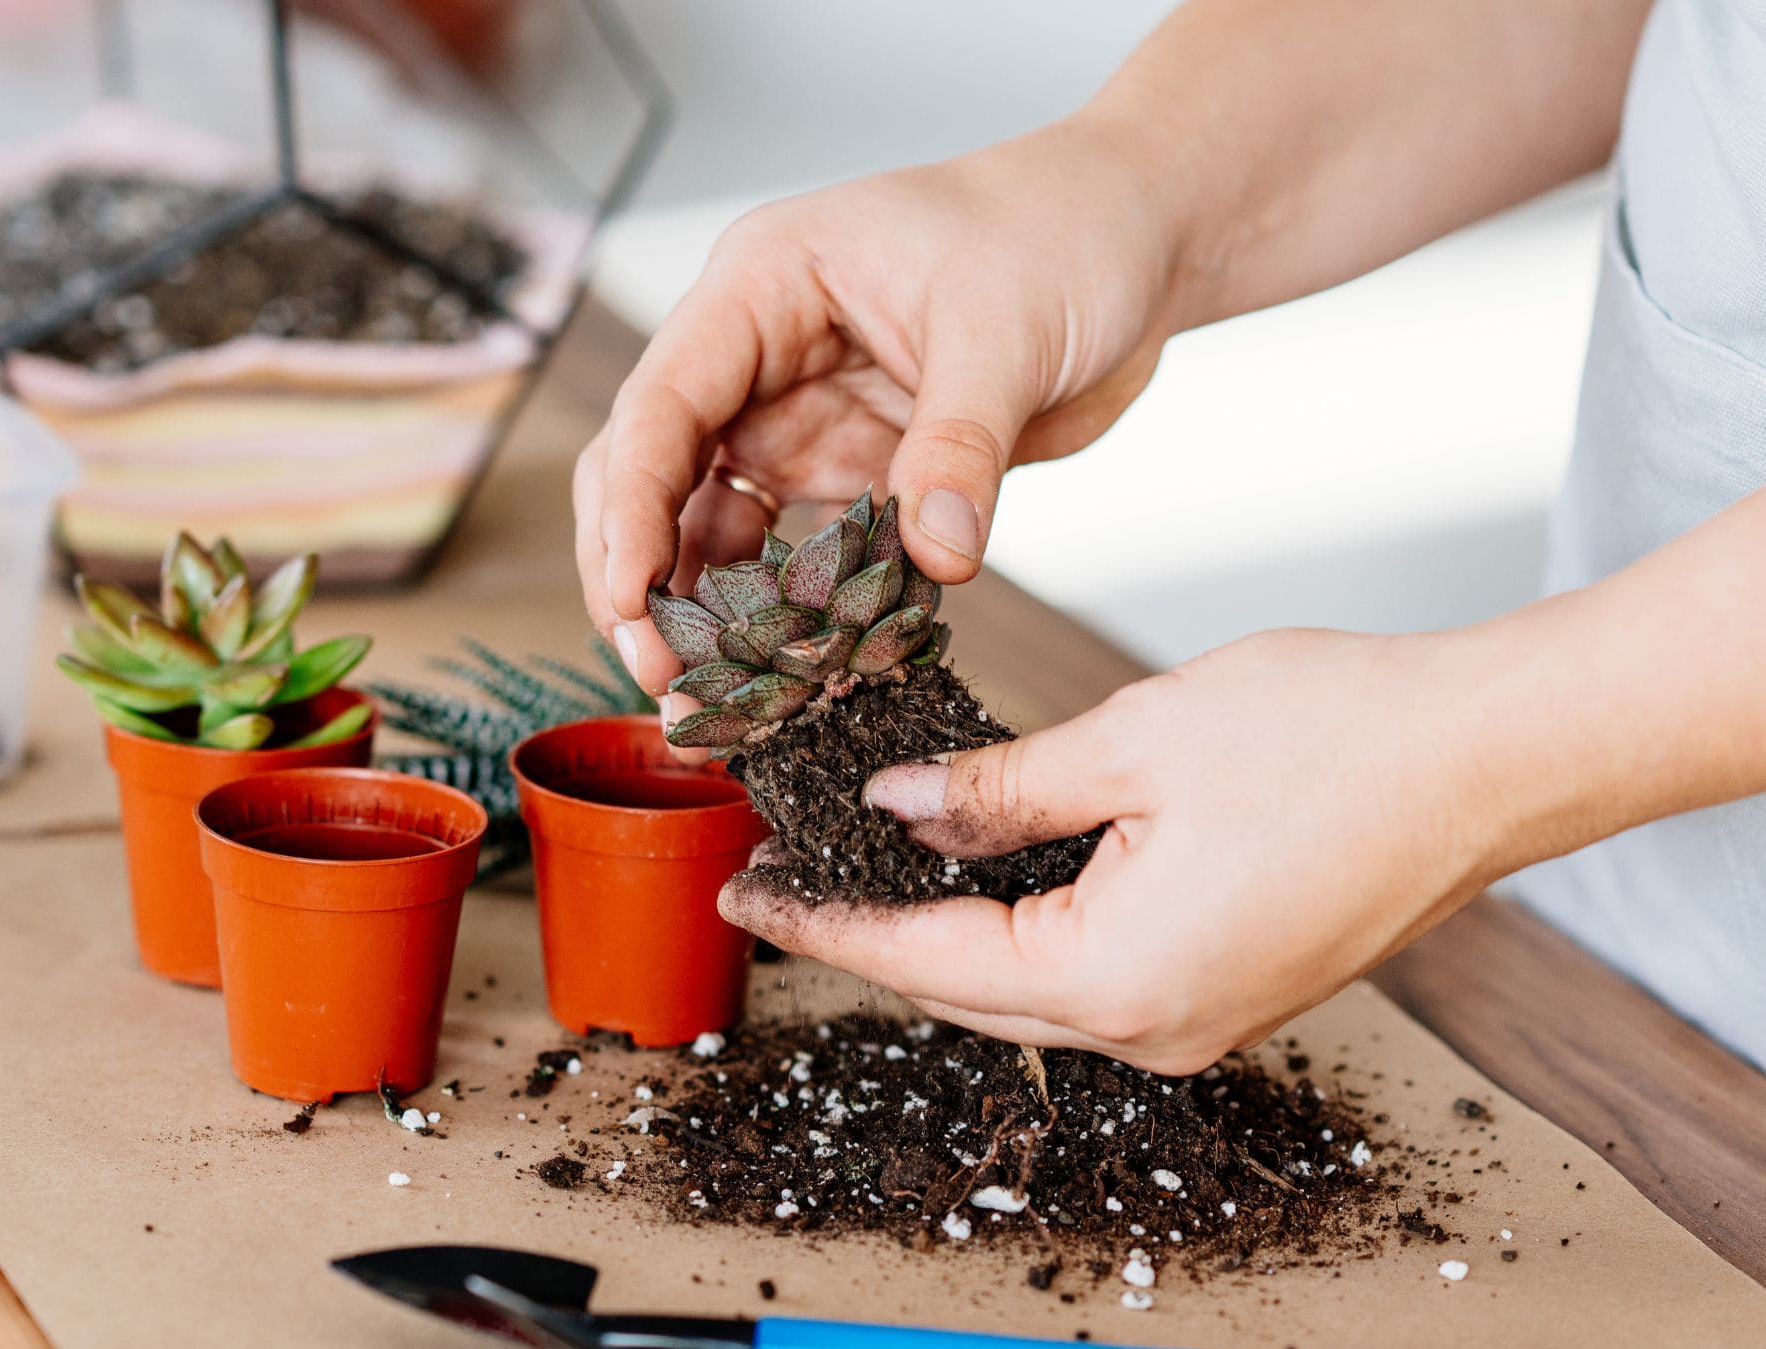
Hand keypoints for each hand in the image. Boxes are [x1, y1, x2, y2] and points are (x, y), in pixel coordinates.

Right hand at [576, 122, 1181, 736]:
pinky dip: (789, 615)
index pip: (662, 403)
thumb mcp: (1006, 329)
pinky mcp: (857, 468)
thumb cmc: (1061, 230)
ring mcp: (804, 415)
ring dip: (705, 611)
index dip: (631, 506)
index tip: (629, 600)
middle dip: (642, 575)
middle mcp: (761, 354)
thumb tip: (937, 557)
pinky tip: (789, 675)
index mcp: (764, 284)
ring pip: (711, 524)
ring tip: (707, 701)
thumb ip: (960, 445)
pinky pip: (798, 553)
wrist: (1136, 238)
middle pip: (655, 472)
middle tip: (661, 675)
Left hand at [718, 628, 1547, 1074]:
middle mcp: (1157, 1032)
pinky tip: (993, 870)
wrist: (1495, 758)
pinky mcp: (1240, 992)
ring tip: (871, 869)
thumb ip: (1000, 789)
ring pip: (1035, 992)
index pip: (927, 957)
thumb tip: (902, 810)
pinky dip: (1034, 930)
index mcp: (1116, 980)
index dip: (830, 920)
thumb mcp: (1135, 741)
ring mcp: (1206, 1024)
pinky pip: (1102, 979)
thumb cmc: (1343, 737)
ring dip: (952, 936)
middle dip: (875, 936)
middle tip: (786, 879)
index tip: (752, 890)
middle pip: (972, 991)